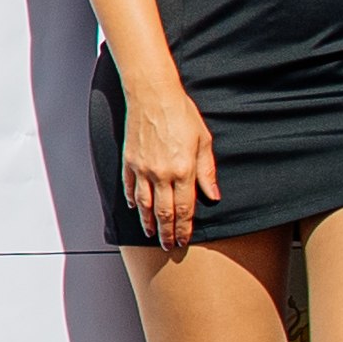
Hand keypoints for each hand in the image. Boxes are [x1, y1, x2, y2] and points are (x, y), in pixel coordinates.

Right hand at [118, 78, 217, 251]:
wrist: (152, 96)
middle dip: (166, 232)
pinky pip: (130, 187)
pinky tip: (135, 208)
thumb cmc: (180, 113)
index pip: (184, 208)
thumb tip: (213, 194)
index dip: (184, 228)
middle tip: (167, 245)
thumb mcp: (204, 142)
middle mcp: (161, 173)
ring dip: (148, 222)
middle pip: (163, 212)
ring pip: (145, 204)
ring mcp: (142, 168)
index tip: (184, 239)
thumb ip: (207, 171)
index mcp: (183, 170)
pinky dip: (132, 201)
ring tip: (151, 233)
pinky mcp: (129, 161)